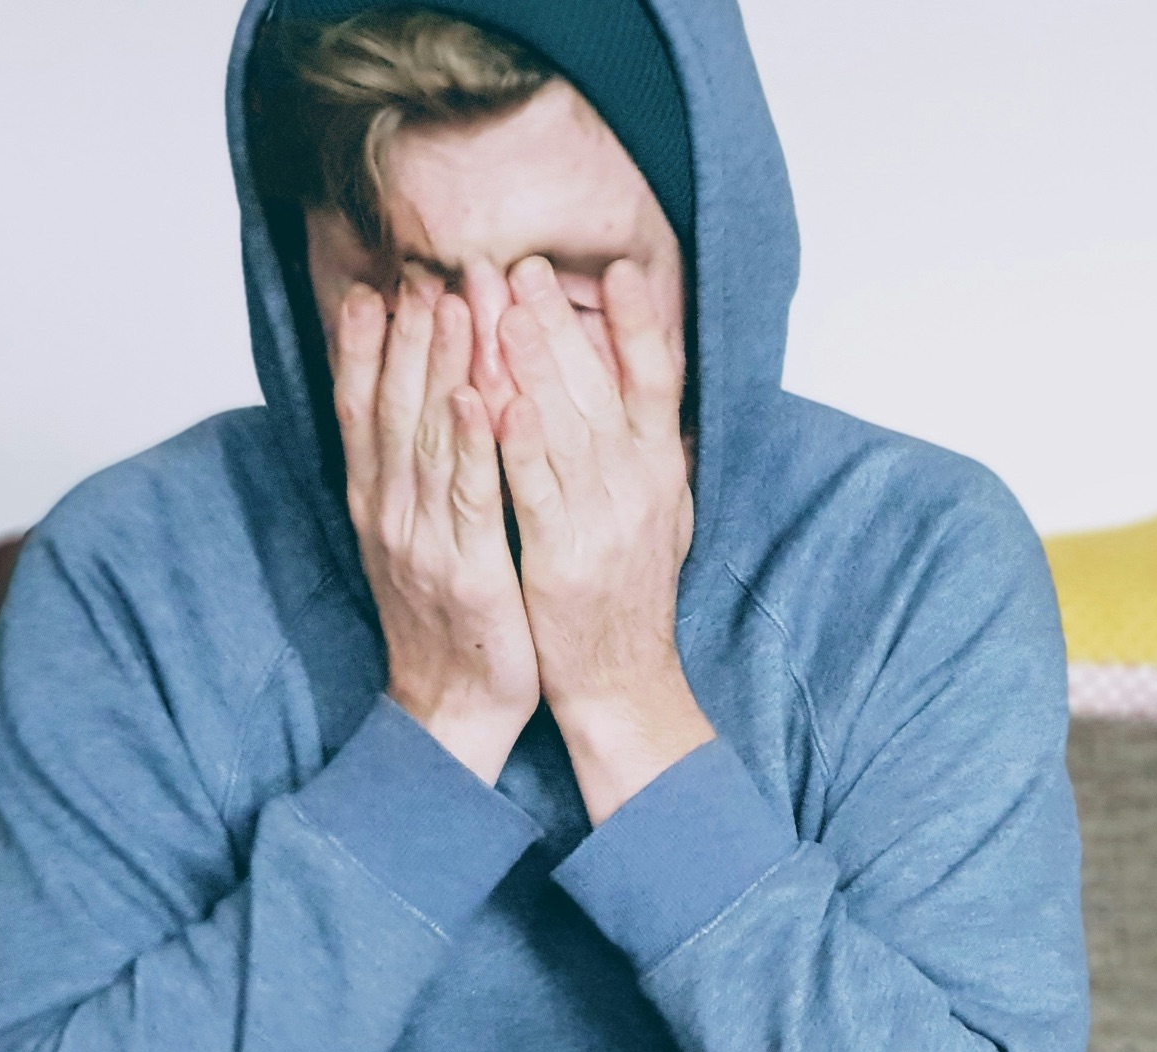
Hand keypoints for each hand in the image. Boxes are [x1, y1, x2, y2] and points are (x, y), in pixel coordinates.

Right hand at [331, 266, 539, 783]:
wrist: (452, 708)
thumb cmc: (447, 619)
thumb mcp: (414, 539)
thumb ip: (411, 476)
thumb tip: (415, 409)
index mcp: (377, 503)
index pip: (363, 409)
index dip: (366, 347)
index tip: (375, 285)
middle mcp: (390, 513)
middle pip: (392, 408)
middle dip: (407, 335)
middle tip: (421, 269)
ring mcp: (423, 540)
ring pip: (428, 437)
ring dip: (439, 366)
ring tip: (452, 303)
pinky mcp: (467, 569)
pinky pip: (469, 496)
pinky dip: (469, 443)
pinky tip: (476, 396)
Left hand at [495, 256, 712, 823]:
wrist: (623, 682)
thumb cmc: (629, 594)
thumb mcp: (661, 512)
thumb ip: (649, 450)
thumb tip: (650, 386)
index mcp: (661, 470)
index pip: (659, 379)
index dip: (640, 322)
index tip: (619, 268)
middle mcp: (640, 486)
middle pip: (601, 386)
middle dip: (559, 321)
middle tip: (522, 264)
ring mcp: (604, 520)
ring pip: (566, 426)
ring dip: (534, 363)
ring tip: (502, 305)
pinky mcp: (562, 557)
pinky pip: (536, 490)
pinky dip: (518, 443)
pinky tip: (494, 399)